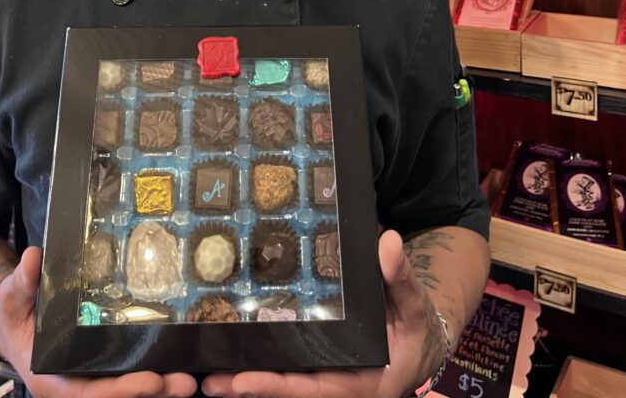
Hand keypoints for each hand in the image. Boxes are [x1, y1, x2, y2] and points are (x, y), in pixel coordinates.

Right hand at [0, 247, 197, 397]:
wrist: (18, 323)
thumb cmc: (16, 313)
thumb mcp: (14, 298)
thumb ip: (22, 283)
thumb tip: (33, 259)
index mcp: (53, 380)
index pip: (91, 392)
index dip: (122, 390)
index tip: (151, 380)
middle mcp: (75, 384)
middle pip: (117, 396)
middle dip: (152, 392)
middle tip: (185, 382)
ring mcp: (92, 377)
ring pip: (128, 388)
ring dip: (159, 388)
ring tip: (190, 379)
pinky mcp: (104, 366)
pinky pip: (129, 374)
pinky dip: (153, 371)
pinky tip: (180, 362)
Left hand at [201, 230, 445, 397]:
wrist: (418, 339)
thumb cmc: (416, 326)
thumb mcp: (414, 303)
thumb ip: (401, 277)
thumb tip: (389, 242)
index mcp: (362, 384)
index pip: (315, 389)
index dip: (280, 387)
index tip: (245, 380)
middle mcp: (338, 384)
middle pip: (290, 391)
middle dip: (250, 386)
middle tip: (211, 380)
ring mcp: (325, 376)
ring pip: (284, 381)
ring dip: (247, 378)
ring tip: (207, 373)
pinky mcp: (316, 364)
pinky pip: (287, 366)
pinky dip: (261, 361)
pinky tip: (229, 351)